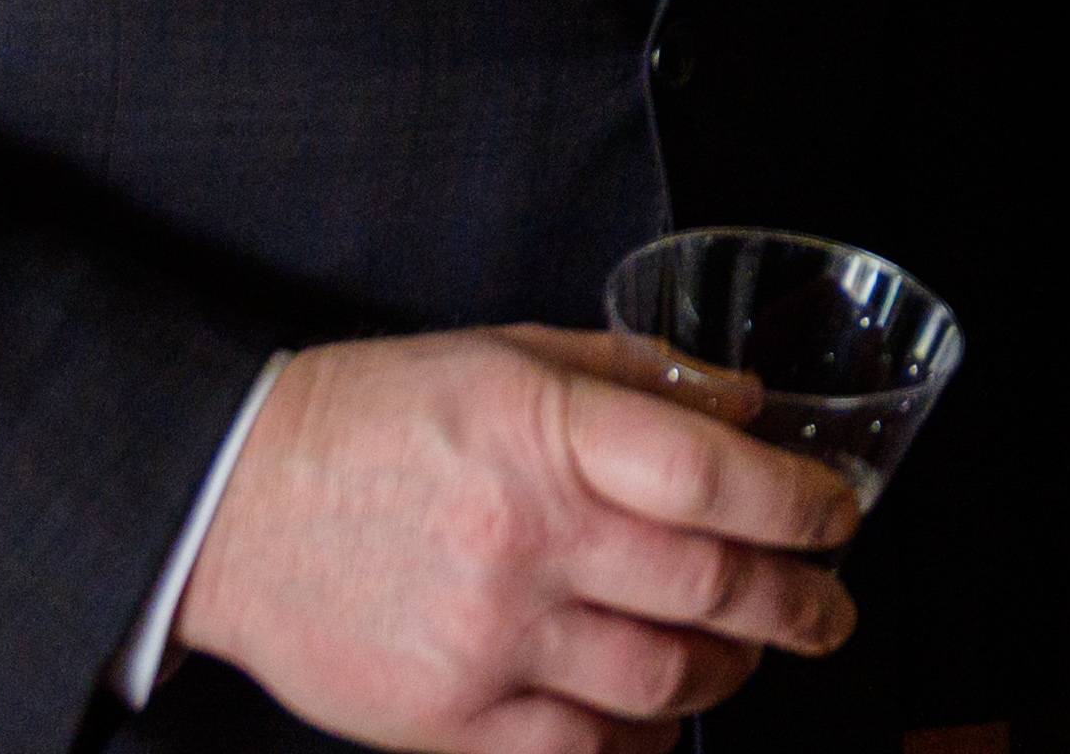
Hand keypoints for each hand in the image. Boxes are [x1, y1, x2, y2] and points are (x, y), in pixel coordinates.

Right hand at [171, 322, 861, 752]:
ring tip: (749, 653)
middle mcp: (523, 539)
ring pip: (660, 680)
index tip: (838, 514)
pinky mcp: (448, 721)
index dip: (796, 502)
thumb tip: (744, 410)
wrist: (231, 506)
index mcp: (541, 432)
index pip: (711, 476)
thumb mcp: (504, 355)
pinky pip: (581, 752)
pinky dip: (639, 740)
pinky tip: (656, 716)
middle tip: (832, 606)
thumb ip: (633, 380)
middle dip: (796, 602)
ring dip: (728, 670)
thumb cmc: (375, 419)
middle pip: (707, 587)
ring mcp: (488, 640)